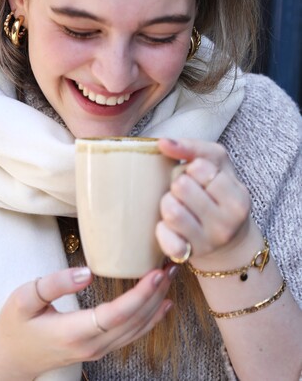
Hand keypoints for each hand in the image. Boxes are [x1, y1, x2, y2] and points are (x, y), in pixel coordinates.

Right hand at [0, 265, 176, 379]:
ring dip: (156, 303)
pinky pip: (131, 334)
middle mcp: (91, 345)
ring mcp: (97, 350)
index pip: (116, 315)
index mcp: (73, 332)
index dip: (139, 295)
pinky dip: (149, 319)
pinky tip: (161, 306)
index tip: (156, 273)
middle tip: (171, 266)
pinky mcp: (98, 348)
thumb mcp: (25, 298)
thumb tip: (87, 273)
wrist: (10, 359)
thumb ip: (54, 283)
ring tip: (170, 279)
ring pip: (136, 329)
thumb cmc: (14, 325)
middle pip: (133, 321)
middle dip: (155, 293)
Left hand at [156, 138, 252, 266]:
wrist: (228, 242)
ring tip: (177, 206)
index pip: (200, 168)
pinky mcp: (187, 255)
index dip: (192, 168)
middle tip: (185, 192)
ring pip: (171, 211)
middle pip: (181, 186)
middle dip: (177, 184)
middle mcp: (226, 223)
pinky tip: (168, 227)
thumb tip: (163, 142)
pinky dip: (162, 231)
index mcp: (238, 197)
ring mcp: (207, 242)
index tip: (197, 176)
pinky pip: (166, 241)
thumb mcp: (217, 165)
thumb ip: (194, 147)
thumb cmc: (218, 195)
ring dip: (167, 203)